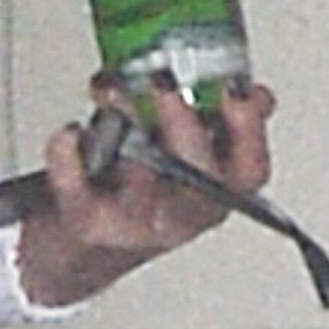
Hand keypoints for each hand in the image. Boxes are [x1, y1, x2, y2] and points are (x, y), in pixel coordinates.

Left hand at [14, 77, 276, 308]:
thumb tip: (258, 96)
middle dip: (184, 124)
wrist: (80, 246)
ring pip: (140, 180)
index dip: (249, 130)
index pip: (249, 170)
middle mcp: (178, 213)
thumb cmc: (133, 189)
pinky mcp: (84, 221)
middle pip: (199, 177)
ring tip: (112, 88)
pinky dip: (70, 154)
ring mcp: (132, 221)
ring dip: (124, 123)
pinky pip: (77, 188)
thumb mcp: (184, 155)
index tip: (236, 88)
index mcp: (212, 193)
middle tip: (164, 81)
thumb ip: (219, 124)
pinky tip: (71, 131)